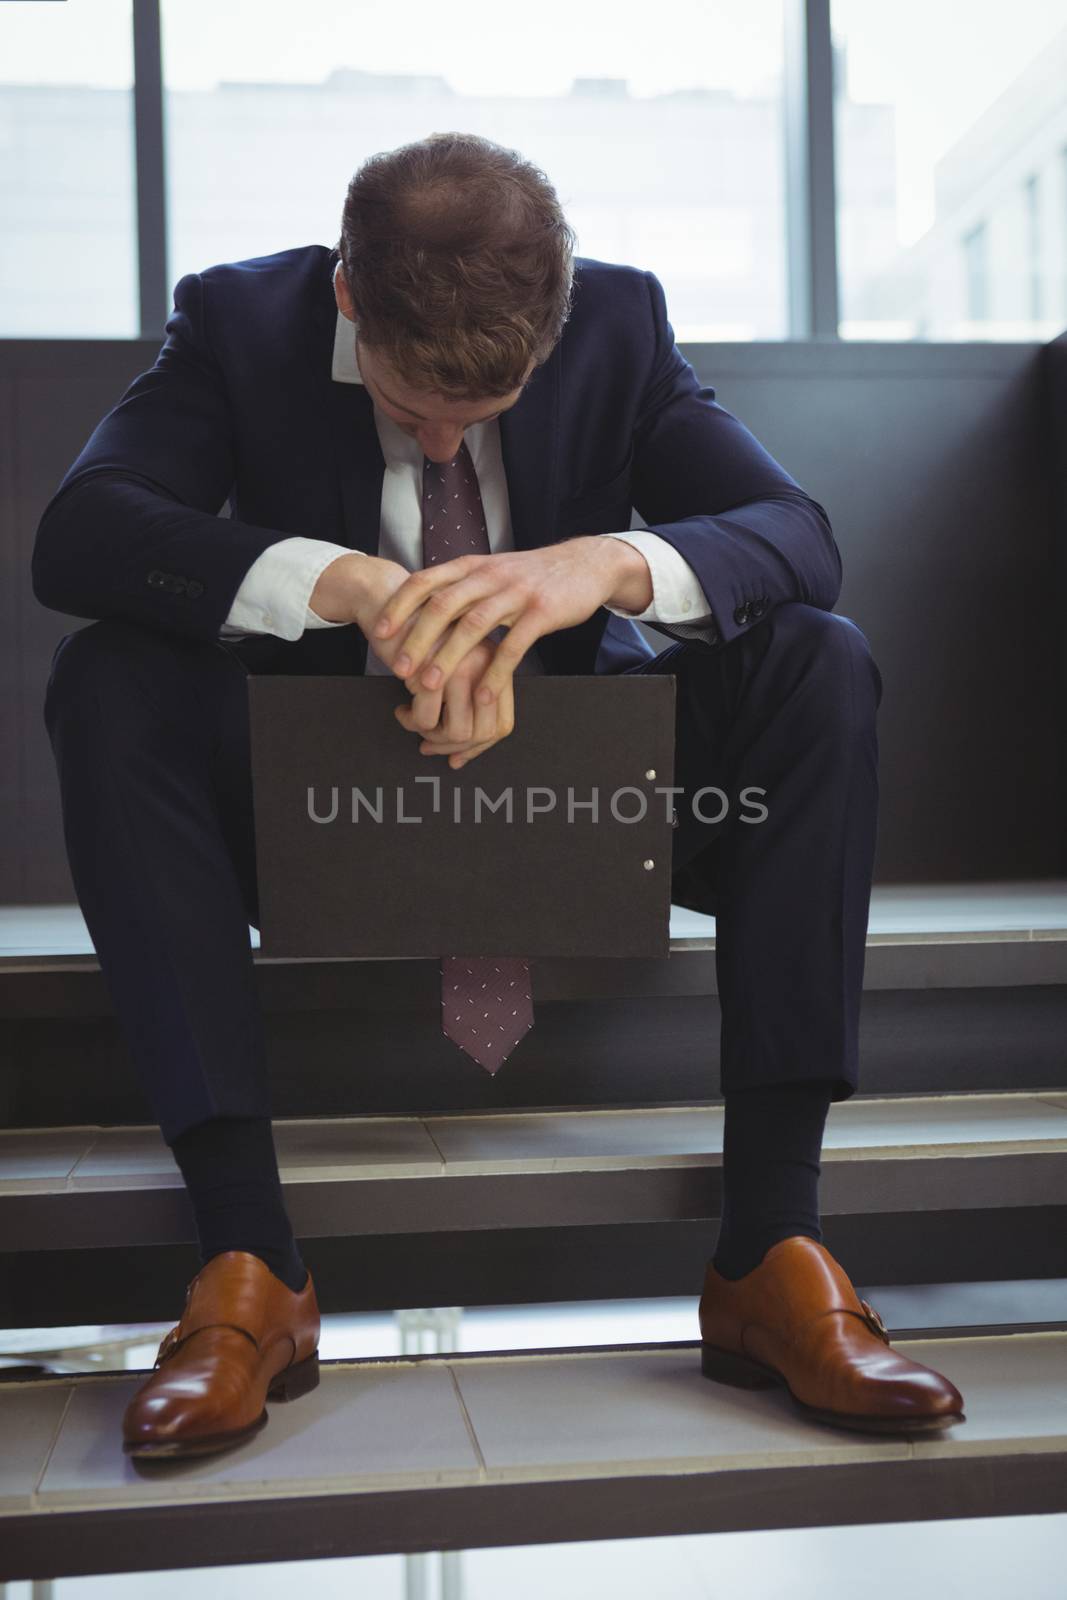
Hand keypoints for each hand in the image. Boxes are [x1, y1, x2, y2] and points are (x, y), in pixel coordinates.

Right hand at [309, 551, 510, 758]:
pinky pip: (427, 719)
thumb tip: (465, 749)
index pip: (503, 724)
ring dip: (432, 738)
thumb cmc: (419, 635)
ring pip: (458, 732)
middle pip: (483, 734)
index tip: (456, 755)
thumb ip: (467, 697)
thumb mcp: (452, 664)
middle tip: (428, 745)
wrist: (388, 598)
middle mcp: (486, 665)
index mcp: (496, 663)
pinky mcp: (433, 667)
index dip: (478, 747)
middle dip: (452, 748)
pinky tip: (402, 709)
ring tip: (414, 722)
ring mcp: (462, 666)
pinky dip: (412, 722)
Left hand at [371, 536, 650, 706]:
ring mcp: (516, 593)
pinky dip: (495, 673)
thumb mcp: (492, 571)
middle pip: (443, 605)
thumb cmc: (532, 576)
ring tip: (429, 686)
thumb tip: (422, 606)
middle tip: (398, 669)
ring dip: (448, 658)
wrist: (586, 564)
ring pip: (473, 626)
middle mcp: (490, 575)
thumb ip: (460, 586)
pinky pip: (513, 646)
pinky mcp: (541, 613)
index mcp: (473, 566)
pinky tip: (483, 697)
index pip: (426, 581)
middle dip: (416, 638)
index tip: (379, 632)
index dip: (399, 606)